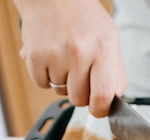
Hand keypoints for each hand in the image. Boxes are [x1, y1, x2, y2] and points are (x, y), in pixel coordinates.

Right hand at [13, 0, 127, 116]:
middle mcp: (79, 52)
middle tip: (80, 74)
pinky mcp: (34, 56)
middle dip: (80, 93)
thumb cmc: (85, 19)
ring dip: (62, 81)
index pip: (104, 97)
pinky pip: (42, 84)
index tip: (98, 108)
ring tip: (65, 57)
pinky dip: (45, 76)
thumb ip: (115, 72)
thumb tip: (113, 102)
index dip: (101, 109)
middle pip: (79, 100)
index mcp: (103, 49)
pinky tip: (51, 56)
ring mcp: (55, 55)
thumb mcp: (110, 40)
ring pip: (60, 91)